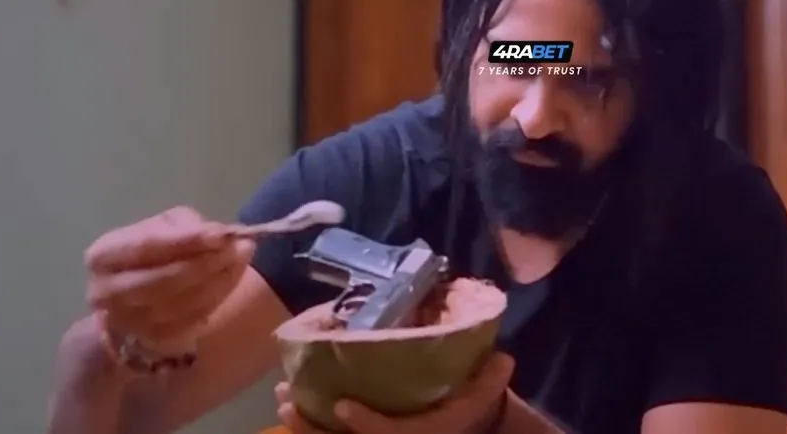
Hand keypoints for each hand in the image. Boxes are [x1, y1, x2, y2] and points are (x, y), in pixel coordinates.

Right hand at [84, 206, 251, 347]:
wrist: (141, 294)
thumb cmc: (154, 252)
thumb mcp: (164, 227)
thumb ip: (187, 227)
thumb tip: (219, 235)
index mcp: (103, 256)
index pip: (145, 247)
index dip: (185, 241)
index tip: (221, 234)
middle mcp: (106, 293)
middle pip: (162, 281)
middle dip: (205, 263)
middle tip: (239, 246)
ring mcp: (128, 322)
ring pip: (180, 304)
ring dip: (217, 280)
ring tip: (241, 257)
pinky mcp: (152, 341)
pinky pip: (191, 320)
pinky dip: (217, 297)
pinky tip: (231, 277)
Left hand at [275, 352, 515, 433]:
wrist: (467, 426)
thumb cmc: (470, 400)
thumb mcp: (484, 390)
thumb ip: (491, 379)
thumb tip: (504, 360)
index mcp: (424, 433)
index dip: (367, 426)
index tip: (341, 406)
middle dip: (315, 432)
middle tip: (288, 405)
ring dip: (306, 428)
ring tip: (283, 403)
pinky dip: (312, 426)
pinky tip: (291, 407)